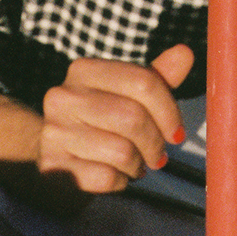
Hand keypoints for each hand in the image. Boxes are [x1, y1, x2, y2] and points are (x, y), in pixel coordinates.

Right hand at [37, 47, 192, 193]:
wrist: (54, 157)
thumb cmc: (99, 123)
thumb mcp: (127, 96)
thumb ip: (156, 78)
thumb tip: (184, 54)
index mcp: (84, 71)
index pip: (143, 82)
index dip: (169, 111)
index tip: (175, 132)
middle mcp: (63, 97)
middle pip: (133, 117)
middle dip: (155, 142)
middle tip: (158, 155)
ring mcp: (54, 132)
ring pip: (121, 151)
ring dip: (138, 165)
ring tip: (135, 165)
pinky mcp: (52, 165)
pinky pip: (106, 177)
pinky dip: (120, 181)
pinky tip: (116, 175)